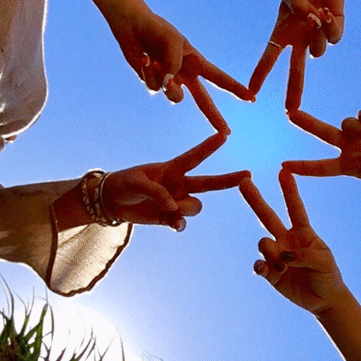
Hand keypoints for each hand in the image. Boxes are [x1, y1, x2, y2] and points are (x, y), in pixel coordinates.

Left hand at [103, 132, 249, 228]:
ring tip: (168, 210)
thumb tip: (173, 207)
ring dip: (185, 209)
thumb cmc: (124, 183)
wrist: (112, 202)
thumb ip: (156, 192)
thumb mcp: (136, 182)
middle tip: (248, 175)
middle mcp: (179, 184)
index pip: (194, 156)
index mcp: (171, 168)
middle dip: (228, 179)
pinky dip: (180, 224)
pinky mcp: (170, 217)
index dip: (209, 147)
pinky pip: (183, 222)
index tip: (224, 135)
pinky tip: (174, 225)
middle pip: (208, 182)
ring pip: (195, 206)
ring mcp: (177, 201)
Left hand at [111, 7, 252, 133]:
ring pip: (174, 96)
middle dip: (215, 116)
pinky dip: (148, 73)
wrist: (133, 25)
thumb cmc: (157, 29)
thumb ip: (175, 64)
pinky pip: (155, 88)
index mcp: (196, 62)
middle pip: (204, 101)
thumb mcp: (173, 42)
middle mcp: (185, 74)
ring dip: (165, 83)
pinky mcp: (154, 82)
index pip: (219, 78)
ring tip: (154, 61)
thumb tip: (170, 85)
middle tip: (226, 133)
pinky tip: (144, 59)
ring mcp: (170, 80)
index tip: (251, 97)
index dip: (235, 88)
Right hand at [239, 170, 344, 314]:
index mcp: (303, 232)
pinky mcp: (270, 272)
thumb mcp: (323, 261)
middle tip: (244, 181)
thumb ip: (305, 254)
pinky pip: (259, 264)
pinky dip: (260, 266)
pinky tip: (264, 270)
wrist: (323, 299)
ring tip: (283, 268)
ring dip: (270, 252)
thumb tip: (283, 256)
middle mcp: (287, 239)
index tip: (283, 171)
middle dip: (255, 198)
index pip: (295, 208)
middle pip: (267, 215)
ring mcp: (276, 255)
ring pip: (263, 242)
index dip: (289, 190)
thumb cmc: (328, 275)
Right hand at [249, 0, 345, 108]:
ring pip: (318, 50)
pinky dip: (331, 26)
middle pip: (296, 71)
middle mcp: (299, 40)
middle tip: (291, 112)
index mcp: (283, 33)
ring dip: (317, 36)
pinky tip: (327, 12)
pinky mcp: (335, 30)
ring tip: (317, 14)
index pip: (270, 56)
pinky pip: (334, 37)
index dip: (260, 74)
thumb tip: (313, 22)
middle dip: (294, 91)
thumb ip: (300, 8)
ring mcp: (317, 37)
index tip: (251, 92)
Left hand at [284, 108, 360, 182]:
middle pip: (322, 133)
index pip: (321, 167)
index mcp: (348, 165)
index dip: (303, 167)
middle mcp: (349, 147)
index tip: (284, 166)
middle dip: (307, 123)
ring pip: (347, 123)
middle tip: (291, 113)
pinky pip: (360, 114)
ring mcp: (358, 132)